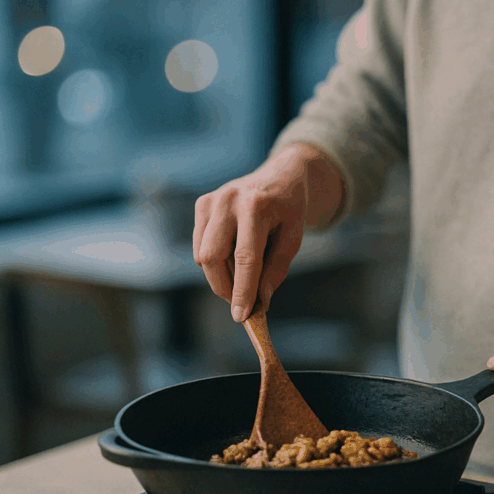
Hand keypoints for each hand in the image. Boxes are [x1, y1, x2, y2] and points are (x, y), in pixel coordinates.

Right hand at [192, 143, 343, 321]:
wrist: (280, 176)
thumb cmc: (289, 211)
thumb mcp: (293, 239)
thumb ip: (276, 271)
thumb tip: (259, 303)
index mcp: (257, 206)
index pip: (245, 258)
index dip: (242, 290)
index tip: (241, 316)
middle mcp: (229, 200)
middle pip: (213, 258)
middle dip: (226, 288)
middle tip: (243, 303)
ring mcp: (212, 200)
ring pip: (202, 256)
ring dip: (220, 276)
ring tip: (244, 275)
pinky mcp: (202, 204)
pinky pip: (200, 247)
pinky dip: (215, 262)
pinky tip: (234, 257)